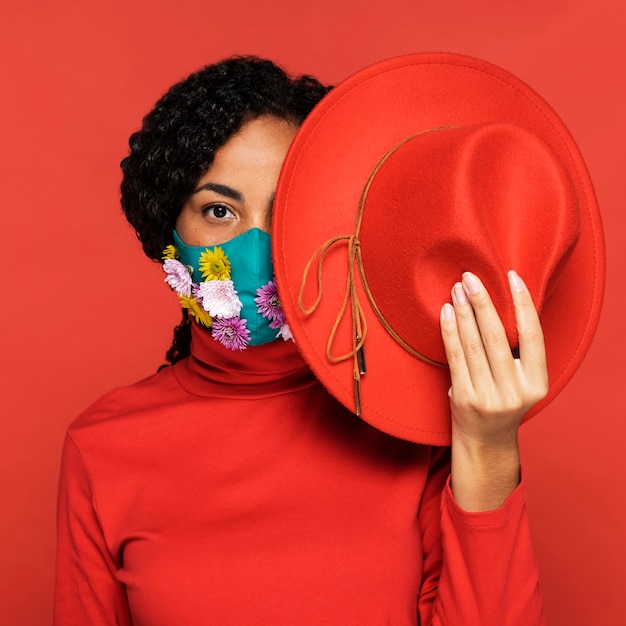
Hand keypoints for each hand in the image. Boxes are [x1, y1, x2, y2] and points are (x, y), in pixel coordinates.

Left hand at [439, 270, 548, 510]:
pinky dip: (450, 331)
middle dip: (483, 302)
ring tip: (457, 289)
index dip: (524, 304)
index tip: (513, 277)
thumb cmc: (501, 400)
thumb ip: (517, 352)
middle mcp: (516, 391)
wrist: (484, 440)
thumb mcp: (520, 380)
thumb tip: (499, 302)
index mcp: (537, 383)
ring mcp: (489, 397)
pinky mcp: (464, 399)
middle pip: (498, 336)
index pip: (534, 336)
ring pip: (474, 344)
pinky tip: (447, 312)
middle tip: (471, 277)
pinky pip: (455, 356)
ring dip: (464, 312)